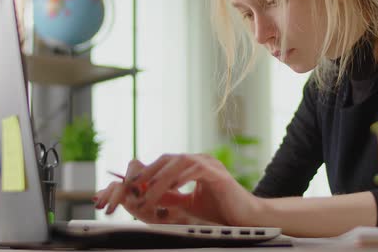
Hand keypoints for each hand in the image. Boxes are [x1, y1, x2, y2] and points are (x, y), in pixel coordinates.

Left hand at [94, 154, 262, 225]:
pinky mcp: (219, 174)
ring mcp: (211, 165)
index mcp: (193, 166)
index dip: (147, 172)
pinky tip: (173, 187)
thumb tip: (146, 197)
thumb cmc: (220, 211)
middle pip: (169, 159)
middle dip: (149, 172)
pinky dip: (183, 177)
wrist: (245, 218)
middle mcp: (201, 161)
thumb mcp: (188, 204)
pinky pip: (197, 169)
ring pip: (180, 162)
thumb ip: (171, 198)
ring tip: (149, 193)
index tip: (132, 186)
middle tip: (134, 187)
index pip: (165, 163)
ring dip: (161, 178)